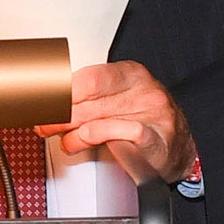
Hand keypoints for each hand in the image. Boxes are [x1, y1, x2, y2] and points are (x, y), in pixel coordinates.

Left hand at [35, 61, 197, 185]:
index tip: (44, 102)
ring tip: (67, 140)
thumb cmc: (143, 122)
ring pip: (99, 120)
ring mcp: (152, 115)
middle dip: (60, 116)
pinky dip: (100, 138)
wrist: (178, 149)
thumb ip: (87, 100)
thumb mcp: (117, 101)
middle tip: (45, 125)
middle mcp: (144, 91)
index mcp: (131, 74)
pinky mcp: (157, 140)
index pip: (89, 78)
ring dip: (73, 134)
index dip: (61, 92)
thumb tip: (49, 105)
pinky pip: (123, 134)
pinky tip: (88, 141)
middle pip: (89, 101)